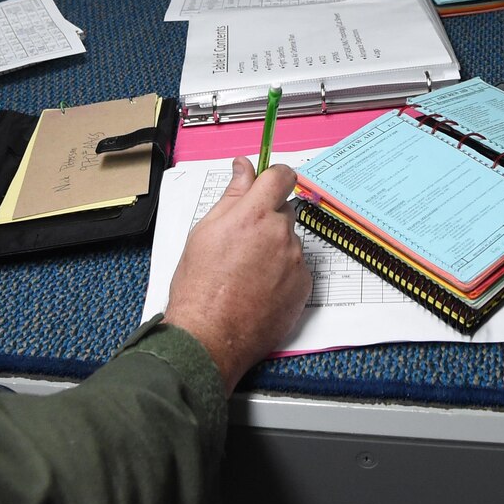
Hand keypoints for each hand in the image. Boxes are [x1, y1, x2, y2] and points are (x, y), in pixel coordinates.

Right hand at [163, 158, 309, 389]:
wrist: (210, 337)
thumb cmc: (199, 287)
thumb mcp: (205, 232)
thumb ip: (231, 195)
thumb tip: (243, 167)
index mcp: (254, 215)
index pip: (281, 176)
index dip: (275, 177)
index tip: (267, 184)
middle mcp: (280, 234)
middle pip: (283, 211)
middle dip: (266, 220)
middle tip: (242, 243)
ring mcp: (295, 261)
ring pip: (289, 242)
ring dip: (274, 249)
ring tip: (246, 272)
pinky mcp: (304, 286)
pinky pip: (296, 268)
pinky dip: (282, 274)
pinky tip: (258, 288)